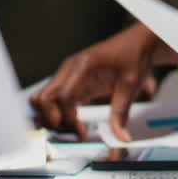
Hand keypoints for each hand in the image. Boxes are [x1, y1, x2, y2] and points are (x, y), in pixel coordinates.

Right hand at [30, 24, 159, 140]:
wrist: (136, 41)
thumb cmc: (132, 55)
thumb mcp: (131, 85)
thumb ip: (121, 113)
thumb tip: (119, 137)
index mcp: (83, 66)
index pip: (63, 97)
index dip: (68, 119)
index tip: (81, 132)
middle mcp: (69, 69)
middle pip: (43, 98)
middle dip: (52, 120)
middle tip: (71, 133)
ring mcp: (66, 74)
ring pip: (41, 98)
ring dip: (50, 117)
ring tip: (69, 128)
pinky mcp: (69, 80)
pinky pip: (51, 97)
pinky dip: (55, 112)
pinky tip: (72, 121)